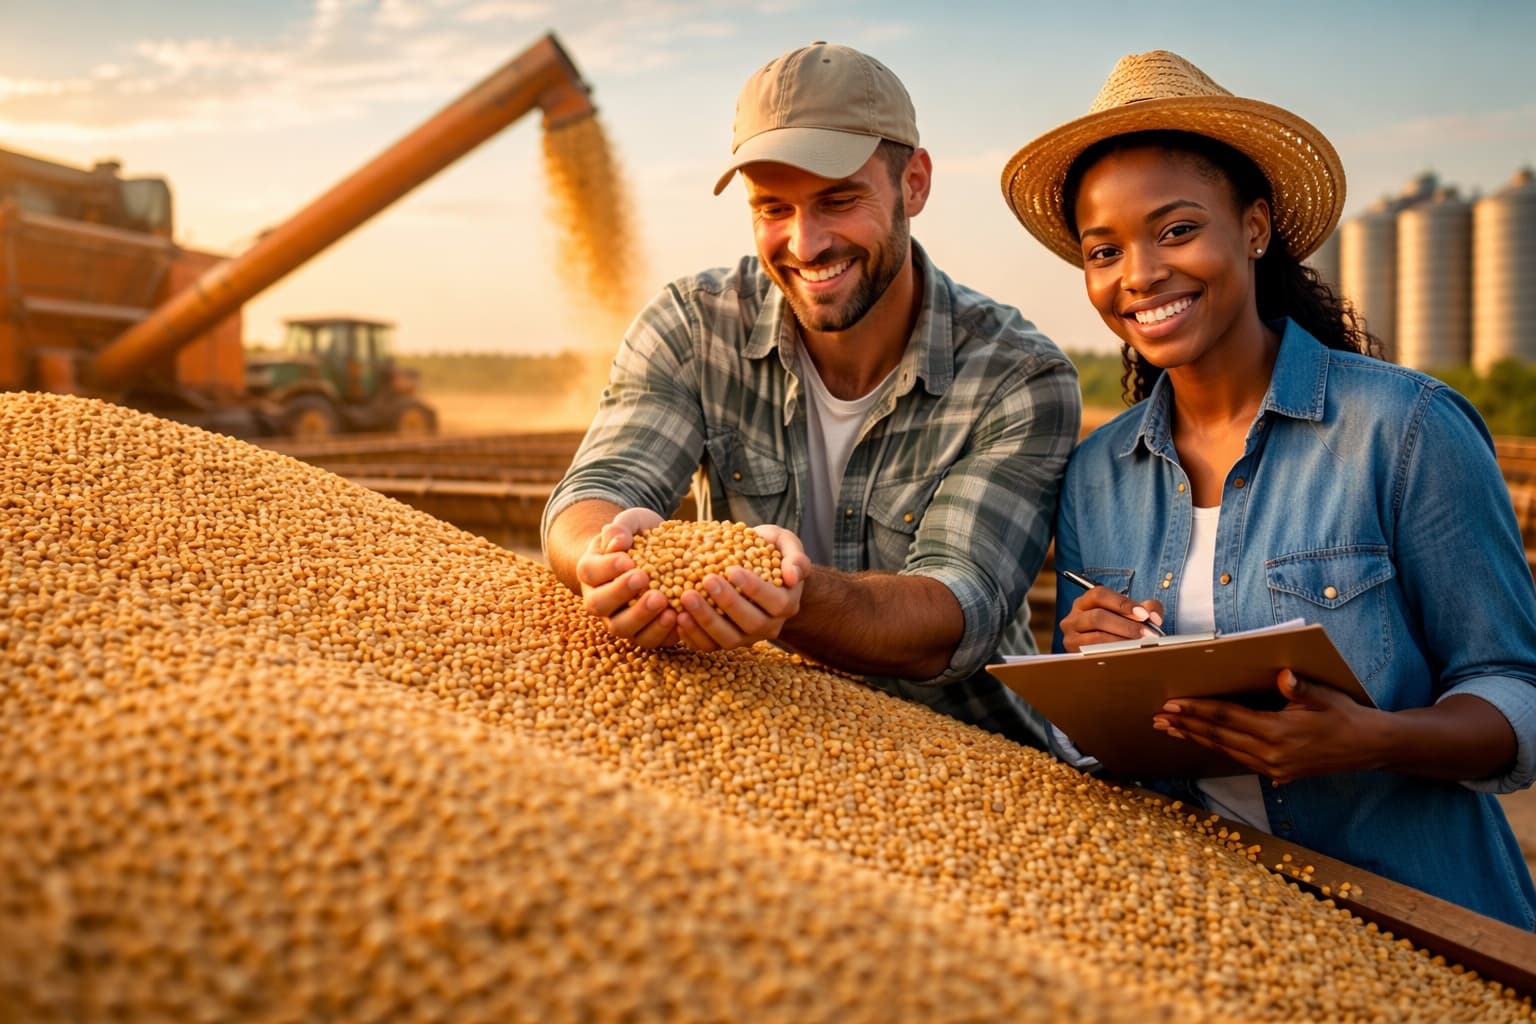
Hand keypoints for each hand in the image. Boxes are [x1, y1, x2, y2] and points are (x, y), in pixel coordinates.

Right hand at [574, 507, 678, 647]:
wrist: (654, 557)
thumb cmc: (638, 537)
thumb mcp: (631, 523)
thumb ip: (621, 527)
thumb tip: (618, 540)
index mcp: (592, 571)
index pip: (590, 572)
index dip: (606, 568)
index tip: (627, 560)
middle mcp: (600, 600)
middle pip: (599, 605)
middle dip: (620, 593)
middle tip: (643, 579)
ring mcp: (620, 619)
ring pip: (622, 628)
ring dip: (641, 617)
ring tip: (663, 602)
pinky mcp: (644, 632)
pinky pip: (649, 639)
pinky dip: (662, 633)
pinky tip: (678, 617)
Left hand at [674, 524, 809, 652]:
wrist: (754, 569)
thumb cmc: (769, 552)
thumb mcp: (785, 544)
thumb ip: (796, 556)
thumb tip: (793, 576)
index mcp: (787, 604)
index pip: (775, 602)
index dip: (754, 589)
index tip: (732, 569)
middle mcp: (770, 626)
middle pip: (751, 623)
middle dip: (727, 603)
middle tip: (706, 580)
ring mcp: (747, 638)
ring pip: (729, 639)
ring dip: (706, 621)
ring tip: (685, 598)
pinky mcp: (724, 642)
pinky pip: (709, 646)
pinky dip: (693, 636)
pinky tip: (677, 617)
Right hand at [1060, 587, 1164, 651]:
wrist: (1104, 651)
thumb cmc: (1118, 628)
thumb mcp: (1132, 614)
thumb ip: (1147, 608)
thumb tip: (1154, 617)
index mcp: (1086, 601)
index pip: (1100, 595)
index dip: (1123, 604)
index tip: (1144, 615)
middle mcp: (1074, 617)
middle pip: (1097, 617)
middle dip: (1126, 626)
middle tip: (1147, 634)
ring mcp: (1071, 637)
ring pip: (1095, 638)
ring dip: (1121, 642)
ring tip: (1140, 645)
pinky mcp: (1074, 655)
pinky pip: (1092, 655)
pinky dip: (1112, 654)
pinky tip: (1127, 655)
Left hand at [1152, 670, 1382, 783]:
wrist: (1368, 747)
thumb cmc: (1344, 715)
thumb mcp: (1324, 696)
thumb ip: (1300, 688)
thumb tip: (1284, 676)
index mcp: (1278, 732)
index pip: (1226, 717)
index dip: (1197, 710)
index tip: (1171, 704)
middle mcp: (1271, 754)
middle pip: (1218, 736)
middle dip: (1185, 725)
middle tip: (1157, 717)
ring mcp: (1273, 767)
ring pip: (1223, 750)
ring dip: (1194, 738)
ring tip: (1169, 729)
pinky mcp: (1276, 774)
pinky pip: (1237, 759)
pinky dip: (1215, 748)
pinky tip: (1200, 740)